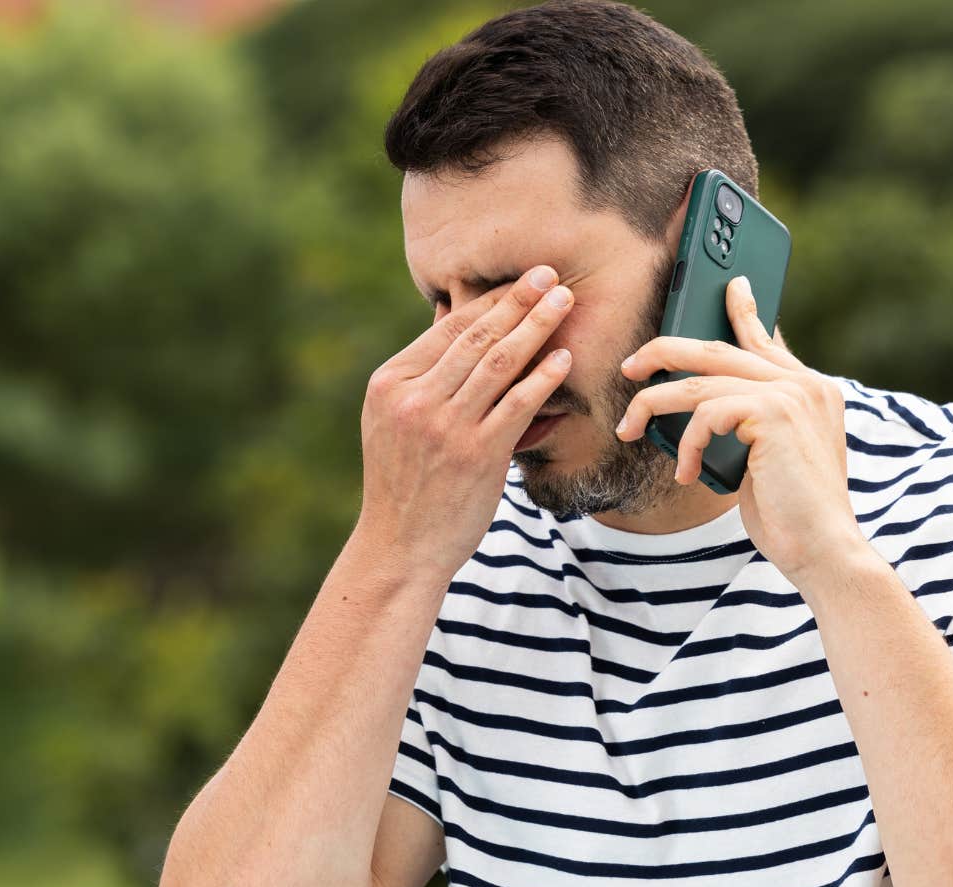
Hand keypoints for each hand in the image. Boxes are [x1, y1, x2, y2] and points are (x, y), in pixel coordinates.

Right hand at [358, 265, 575, 583]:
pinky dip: (543, 378)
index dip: (490, 301)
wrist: (400, 546)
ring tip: (563, 302)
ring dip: (536, 327)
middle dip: (518, 301)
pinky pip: (517, 404)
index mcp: (389, 384)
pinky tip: (563, 358)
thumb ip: (422, 373)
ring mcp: (445, 426)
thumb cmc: (403, 482)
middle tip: (550, 274)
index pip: (447, 330)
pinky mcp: (476, 455)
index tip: (521, 280)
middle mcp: (414, 400)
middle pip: (476, 338)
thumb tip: (451, 317)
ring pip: (499, 363)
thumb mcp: (391, 420)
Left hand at [614, 275, 868, 589]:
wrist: (822, 547)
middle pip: (719, 349)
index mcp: (811, 390)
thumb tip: (708, 405)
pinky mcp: (774, 414)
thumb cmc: (791, 512)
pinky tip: (688, 473)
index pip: (767, 340)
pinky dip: (687, 444)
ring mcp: (793, 395)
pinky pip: (706, 413)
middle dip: (665, 351)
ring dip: (653, 405)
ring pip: (700, 381)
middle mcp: (806, 384)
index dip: (745, 311)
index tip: (731, 286)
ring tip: (629, 426)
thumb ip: (751, 423)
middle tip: (631, 365)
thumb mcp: (768, 458)